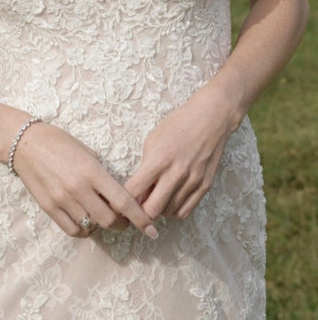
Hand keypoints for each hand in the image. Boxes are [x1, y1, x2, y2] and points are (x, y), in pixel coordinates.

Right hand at [12, 121, 158, 238]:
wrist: (25, 143)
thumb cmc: (59, 142)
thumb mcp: (87, 152)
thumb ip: (103, 175)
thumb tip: (119, 197)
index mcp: (92, 171)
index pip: (123, 202)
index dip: (140, 219)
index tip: (152, 230)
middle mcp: (78, 188)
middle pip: (109, 221)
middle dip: (122, 224)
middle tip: (124, 219)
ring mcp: (62, 200)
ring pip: (91, 227)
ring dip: (102, 225)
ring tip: (101, 214)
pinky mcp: (49, 208)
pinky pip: (73, 229)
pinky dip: (84, 229)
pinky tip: (85, 219)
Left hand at [124, 86, 233, 220]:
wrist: (210, 118)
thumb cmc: (178, 125)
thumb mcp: (153, 140)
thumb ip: (145, 166)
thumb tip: (138, 192)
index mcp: (158, 160)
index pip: (133, 191)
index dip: (123, 199)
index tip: (120, 201)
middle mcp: (175, 174)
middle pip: (151, 210)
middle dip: (141, 211)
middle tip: (138, 204)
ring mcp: (192, 181)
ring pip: (169, 213)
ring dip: (159, 209)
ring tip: (156, 197)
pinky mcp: (205, 186)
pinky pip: (185, 211)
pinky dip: (174, 210)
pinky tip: (170, 200)